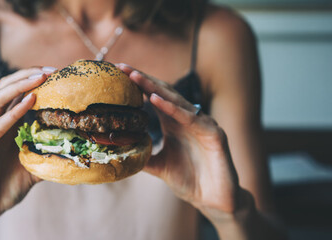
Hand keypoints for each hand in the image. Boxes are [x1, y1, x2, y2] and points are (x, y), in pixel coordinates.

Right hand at [0, 67, 54, 235]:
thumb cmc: (4, 188)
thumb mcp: (35, 168)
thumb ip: (50, 155)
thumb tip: (78, 149)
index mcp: (2, 125)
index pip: (16, 94)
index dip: (34, 81)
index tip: (58, 74)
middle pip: (4, 89)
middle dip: (26, 76)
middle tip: (51, 70)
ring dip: (18, 87)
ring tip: (40, 78)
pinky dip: (11, 114)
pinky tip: (28, 102)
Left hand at [116, 64, 241, 214]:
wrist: (213, 201)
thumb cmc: (190, 181)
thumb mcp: (158, 166)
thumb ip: (142, 155)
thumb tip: (117, 150)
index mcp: (174, 123)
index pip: (153, 98)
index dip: (137, 86)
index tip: (117, 74)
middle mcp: (188, 119)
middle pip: (163, 93)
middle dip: (142, 79)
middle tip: (122, 68)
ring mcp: (202, 124)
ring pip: (176, 101)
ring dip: (154, 88)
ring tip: (135, 77)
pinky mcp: (214, 134)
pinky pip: (191, 118)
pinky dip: (172, 108)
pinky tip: (155, 100)